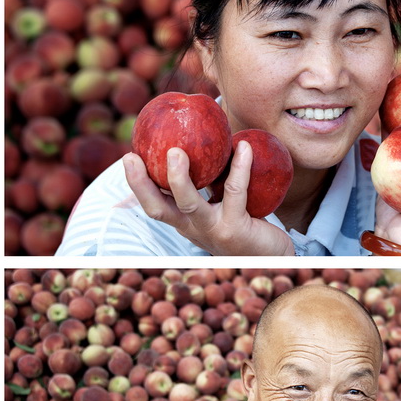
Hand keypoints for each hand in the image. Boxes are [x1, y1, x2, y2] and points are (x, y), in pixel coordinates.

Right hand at [124, 145, 295, 255]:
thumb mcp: (220, 208)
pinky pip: (235, 192)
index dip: (137, 183)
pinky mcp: (236, 228)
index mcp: (185, 222)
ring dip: (179, 179)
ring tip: (176, 152)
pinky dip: (240, 167)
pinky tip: (244, 147)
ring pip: (189, 204)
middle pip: (158, 209)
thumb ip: (209, 185)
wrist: (272, 256)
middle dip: (141, 184)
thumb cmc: (245, 225)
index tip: (129, 157)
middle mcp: (193, 228)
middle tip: (132, 156)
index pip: (153, 204)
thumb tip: (201, 144)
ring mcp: (214, 230)